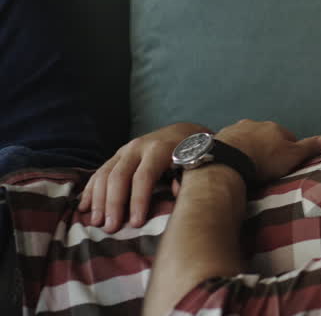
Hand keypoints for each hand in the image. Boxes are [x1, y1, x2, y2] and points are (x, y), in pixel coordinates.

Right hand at [79, 122, 208, 232]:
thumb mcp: (195, 163)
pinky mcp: (117, 155)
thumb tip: (176, 196)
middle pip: (119, 176)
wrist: (185, 132)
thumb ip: (186, 180)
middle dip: (113, 204)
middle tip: (110, 228)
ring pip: (104, 174)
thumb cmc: (192, 154)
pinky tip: (84, 208)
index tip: (135, 224)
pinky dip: (90, 190)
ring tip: (97, 223)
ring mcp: (125, 150)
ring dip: (98, 200)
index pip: (144, 176)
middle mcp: (139, 147)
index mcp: (160, 148)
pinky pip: (99, 172)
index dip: (138, 200)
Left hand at [214, 119, 320, 182]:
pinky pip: (230, 144)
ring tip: (248, 164)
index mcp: (275, 128)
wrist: (228, 160)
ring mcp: (236, 130)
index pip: (288, 136)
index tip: (287, 162)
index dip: (289, 149)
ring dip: (249, 147)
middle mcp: (256, 124)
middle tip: (267, 165)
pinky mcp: (219, 138)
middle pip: (266, 136)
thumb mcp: (292, 156)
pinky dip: (233, 151)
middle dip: (267, 147)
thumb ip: (308, 148)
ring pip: (247, 138)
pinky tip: (233, 162)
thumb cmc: (263, 159)